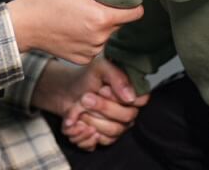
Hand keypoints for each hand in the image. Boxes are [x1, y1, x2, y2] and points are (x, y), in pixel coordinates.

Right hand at [7, 0, 142, 63]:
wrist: (24, 26)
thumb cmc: (45, 0)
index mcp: (100, 18)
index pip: (136, 13)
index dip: (132, 3)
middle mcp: (99, 38)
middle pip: (121, 23)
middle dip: (112, 11)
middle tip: (93, 2)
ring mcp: (92, 51)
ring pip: (108, 34)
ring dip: (100, 25)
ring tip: (80, 15)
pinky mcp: (84, 59)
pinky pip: (96, 45)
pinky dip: (90, 37)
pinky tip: (74, 28)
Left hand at [32, 57, 149, 149]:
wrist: (67, 90)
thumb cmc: (86, 77)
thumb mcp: (99, 67)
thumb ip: (117, 77)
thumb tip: (130, 97)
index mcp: (132, 92)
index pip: (141, 100)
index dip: (120, 96)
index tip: (102, 89)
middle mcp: (129, 110)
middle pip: (127, 116)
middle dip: (102, 106)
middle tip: (85, 97)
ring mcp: (120, 125)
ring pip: (114, 130)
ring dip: (92, 118)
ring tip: (80, 106)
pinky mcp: (107, 137)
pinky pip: (103, 141)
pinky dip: (87, 131)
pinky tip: (79, 120)